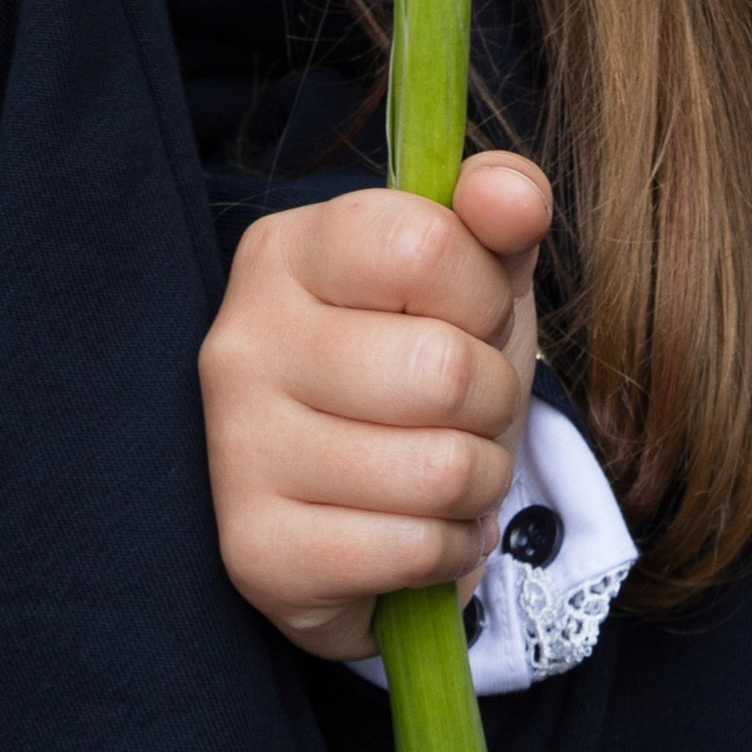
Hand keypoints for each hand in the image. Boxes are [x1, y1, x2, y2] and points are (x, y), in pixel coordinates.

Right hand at [201, 152, 553, 660]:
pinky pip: (413, 549)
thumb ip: (505, 204)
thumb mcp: (474, 269)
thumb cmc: (422, 356)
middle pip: (441, 369)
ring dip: (479, 477)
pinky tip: (425, 527)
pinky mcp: (257, 553)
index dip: (480, 292)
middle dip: (493, 397)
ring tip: (450, 465)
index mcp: (286, 249)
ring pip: (437, 470)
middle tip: (469, 406)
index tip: (470, 314)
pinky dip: (451, 544)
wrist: (364, 501)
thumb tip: (513, 197)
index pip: (422, 246)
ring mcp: (239, 452)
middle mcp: (242, 342)